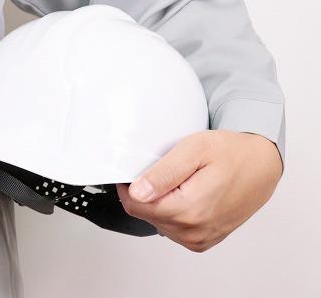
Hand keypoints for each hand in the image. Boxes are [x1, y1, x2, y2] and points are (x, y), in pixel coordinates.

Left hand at [116, 129, 282, 251]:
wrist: (261, 165)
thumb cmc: (232, 153)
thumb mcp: (194, 150)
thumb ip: (163, 174)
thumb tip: (137, 193)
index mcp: (190, 210)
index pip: (135, 206)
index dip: (129, 187)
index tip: (134, 172)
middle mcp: (195, 230)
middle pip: (146, 214)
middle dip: (148, 193)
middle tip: (167, 172)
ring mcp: (200, 238)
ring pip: (158, 222)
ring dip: (161, 203)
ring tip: (181, 183)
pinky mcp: (204, 240)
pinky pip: (173, 229)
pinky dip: (173, 212)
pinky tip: (186, 195)